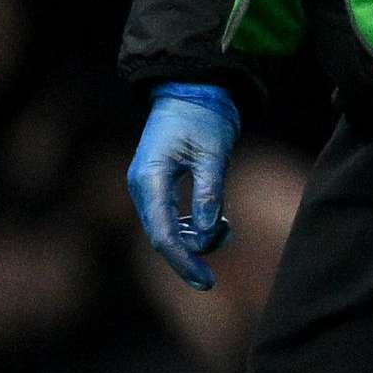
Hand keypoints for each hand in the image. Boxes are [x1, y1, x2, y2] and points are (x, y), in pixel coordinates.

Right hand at [127, 84, 238, 290]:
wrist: (193, 91)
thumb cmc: (203, 117)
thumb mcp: (213, 152)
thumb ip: (210, 190)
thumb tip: (208, 229)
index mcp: (149, 179)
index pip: (162, 233)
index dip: (183, 260)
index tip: (205, 281)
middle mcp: (144, 188)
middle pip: (162, 237)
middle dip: (190, 255)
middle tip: (212, 276)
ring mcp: (150, 188)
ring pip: (169, 230)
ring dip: (197, 238)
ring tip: (228, 227)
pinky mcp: (161, 186)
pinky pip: (174, 218)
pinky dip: (195, 226)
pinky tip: (219, 221)